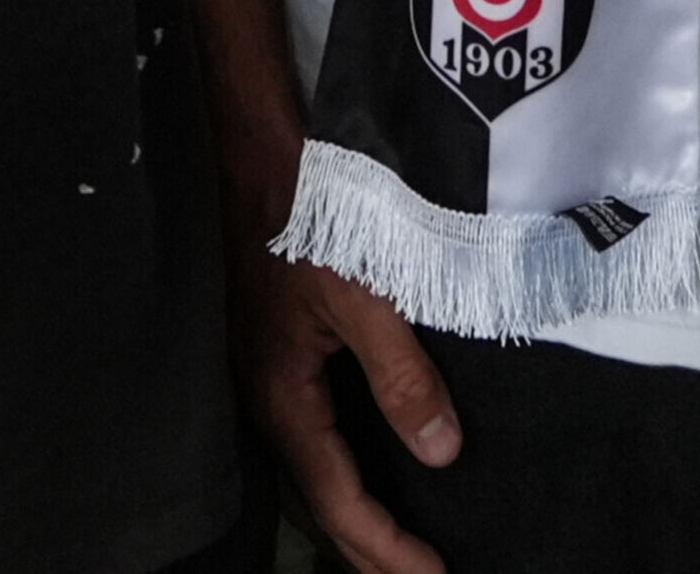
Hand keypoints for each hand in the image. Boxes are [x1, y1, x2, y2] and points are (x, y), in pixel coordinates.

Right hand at [236, 225, 456, 573]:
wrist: (257, 165)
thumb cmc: (308, 221)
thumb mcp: (362, 297)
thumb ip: (401, 374)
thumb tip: (442, 450)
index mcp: (287, 400)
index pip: (339, 501)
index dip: (386, 548)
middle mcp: (272, 405)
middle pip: (323, 505)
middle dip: (371, 553)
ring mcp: (272, 384)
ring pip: (318, 477)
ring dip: (359, 521)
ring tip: (401, 551)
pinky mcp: (283, 362)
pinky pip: (318, 443)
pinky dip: (349, 478)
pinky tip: (376, 476)